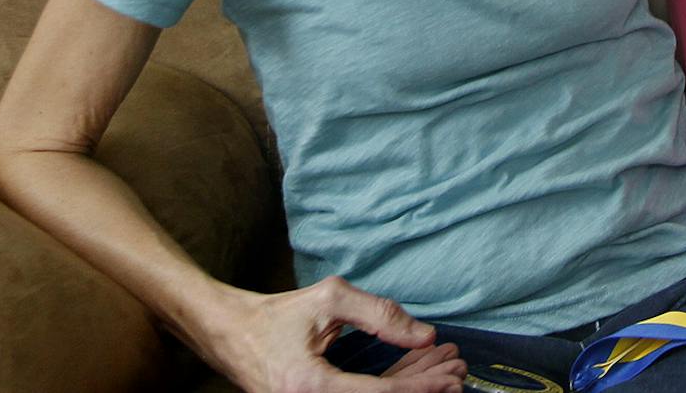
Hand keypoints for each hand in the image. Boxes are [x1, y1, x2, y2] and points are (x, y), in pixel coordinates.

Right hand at [209, 275, 464, 392]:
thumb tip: (425, 334)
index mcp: (312, 386)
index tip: (451, 373)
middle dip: (424, 390)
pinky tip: (412, 371)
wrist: (228, 334)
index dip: (421, 386)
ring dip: (410, 388)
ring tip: (444, 371)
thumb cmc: (275, 315)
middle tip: (458, 374)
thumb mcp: (328, 300)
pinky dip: (389, 387)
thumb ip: (379, 314)